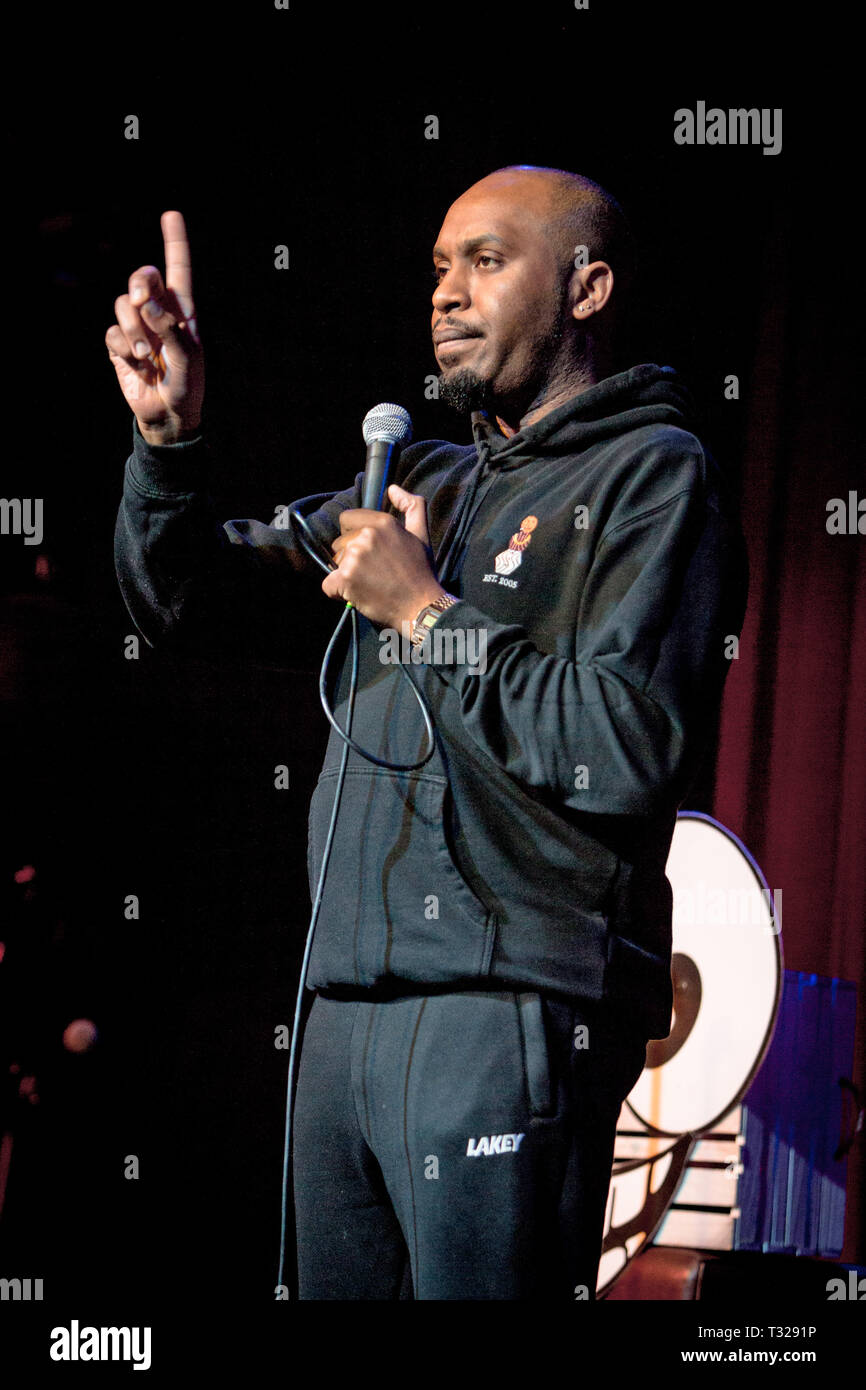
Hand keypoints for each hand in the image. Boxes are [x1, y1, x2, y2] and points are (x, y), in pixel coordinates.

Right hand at [105, 211, 203, 444]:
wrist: (169, 415)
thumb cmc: (187, 386)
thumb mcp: (189, 359)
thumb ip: (171, 330)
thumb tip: (148, 305)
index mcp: (182, 310)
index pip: (178, 269)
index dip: (174, 242)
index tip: (171, 214)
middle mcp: (158, 312)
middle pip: (142, 277)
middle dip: (139, 283)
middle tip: (142, 299)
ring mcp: (137, 327)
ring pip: (123, 306)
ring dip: (134, 330)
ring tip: (147, 356)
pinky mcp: (119, 345)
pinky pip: (113, 333)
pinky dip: (124, 349)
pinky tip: (137, 366)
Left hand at [321, 484, 446, 628]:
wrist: (420, 607)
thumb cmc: (421, 573)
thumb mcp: (421, 535)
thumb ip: (412, 507)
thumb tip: (393, 488)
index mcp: (382, 522)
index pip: (346, 520)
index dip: (354, 537)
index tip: (371, 553)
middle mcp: (367, 536)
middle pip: (339, 543)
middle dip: (350, 558)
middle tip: (374, 572)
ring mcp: (354, 557)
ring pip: (334, 563)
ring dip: (346, 575)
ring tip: (369, 584)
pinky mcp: (345, 579)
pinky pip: (328, 584)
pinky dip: (338, 593)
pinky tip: (358, 595)